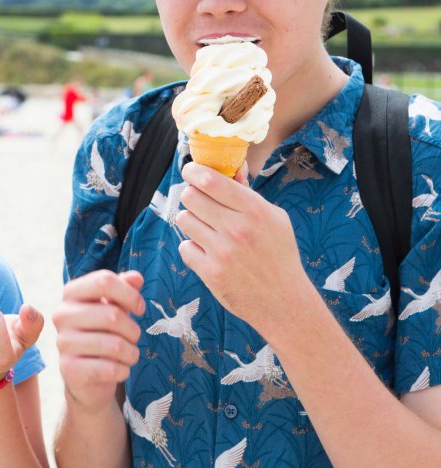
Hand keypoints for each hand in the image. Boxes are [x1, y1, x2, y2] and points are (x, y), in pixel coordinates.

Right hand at [52, 269, 143, 413]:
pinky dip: (123, 370)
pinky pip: (110, 369)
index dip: (130, 294)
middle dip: (133, 329)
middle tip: (134, 337)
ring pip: (114, 345)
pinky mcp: (69, 369)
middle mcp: (62, 314)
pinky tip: (119, 369)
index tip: (140, 308)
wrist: (86, 375)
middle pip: (112, 315)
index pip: (104, 281)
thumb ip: (124, 288)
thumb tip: (136, 278)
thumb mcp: (114, 306)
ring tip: (129, 354)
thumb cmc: (102, 332)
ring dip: (131, 352)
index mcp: (71, 293)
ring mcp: (63, 342)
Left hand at [176, 161, 309, 332]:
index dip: (193, 171)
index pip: (210, 180)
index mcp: (254, 210)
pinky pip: (184, 246)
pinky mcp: (210, 272)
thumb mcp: (274, 218)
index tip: (190, 171)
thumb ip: (248, 192)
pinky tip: (208, 252)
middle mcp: (237, 229)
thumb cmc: (279, 254)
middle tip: (201, 204)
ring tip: (206, 229)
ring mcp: (222, 252)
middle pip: (190, 196)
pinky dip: (192, 248)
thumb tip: (231, 166)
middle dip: (192, 196)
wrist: (285, 302)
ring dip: (191, 221)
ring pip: (183, 219)